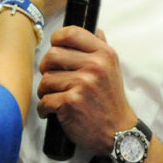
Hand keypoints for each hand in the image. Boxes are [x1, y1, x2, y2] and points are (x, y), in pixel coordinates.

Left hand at [36, 27, 134, 155]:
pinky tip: (51, 112)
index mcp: (104, 54)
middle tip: (51, 80)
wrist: (118, 133)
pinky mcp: (71, 102)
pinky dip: (44, 108)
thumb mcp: (113, 70)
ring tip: (53, 98)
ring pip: (46, 79)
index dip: (56, 40)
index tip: (55, 50)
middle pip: (52, 55)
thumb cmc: (111, 100)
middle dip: (46, 69)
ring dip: (45, 91)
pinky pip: (45, 100)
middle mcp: (94, 65)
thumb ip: (102, 49)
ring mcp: (83, 83)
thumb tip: (95, 29)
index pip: (71, 33)